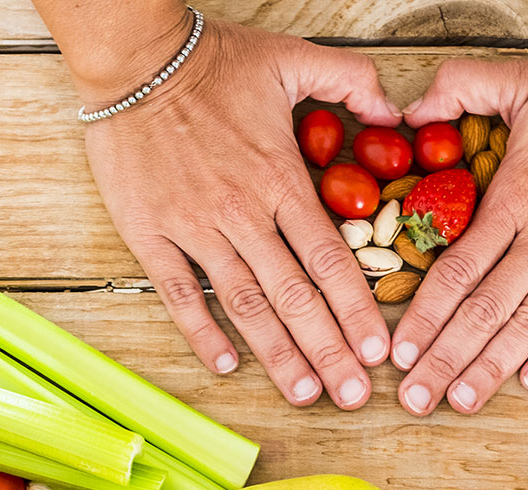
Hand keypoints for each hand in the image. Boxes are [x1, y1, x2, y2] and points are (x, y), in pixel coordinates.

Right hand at [80, 19, 399, 407]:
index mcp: (280, 180)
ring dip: (277, 354)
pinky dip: (201, 331)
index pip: (330, 258)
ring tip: (305, 394)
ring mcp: (195, 228)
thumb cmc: (212, 61)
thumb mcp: (291, 58)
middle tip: (354, 395)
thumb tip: (395, 111)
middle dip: (329, 351)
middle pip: (295, 296)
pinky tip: (226, 366)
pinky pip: (179, 292)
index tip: (379, 351)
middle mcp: (243, 213)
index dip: (357, 309)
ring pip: (245, 303)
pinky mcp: (149, 234)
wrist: (132, 56)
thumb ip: (351, 80)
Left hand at [391, 49, 527, 414]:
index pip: (457, 271)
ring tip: (461, 403)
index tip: (399, 354)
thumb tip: (403, 111)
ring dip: (494, 368)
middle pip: (485, 310)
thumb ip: (456, 87)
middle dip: (446, 360)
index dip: (424, 317)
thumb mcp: (518, 77)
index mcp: (515, 197)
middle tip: (415, 399)